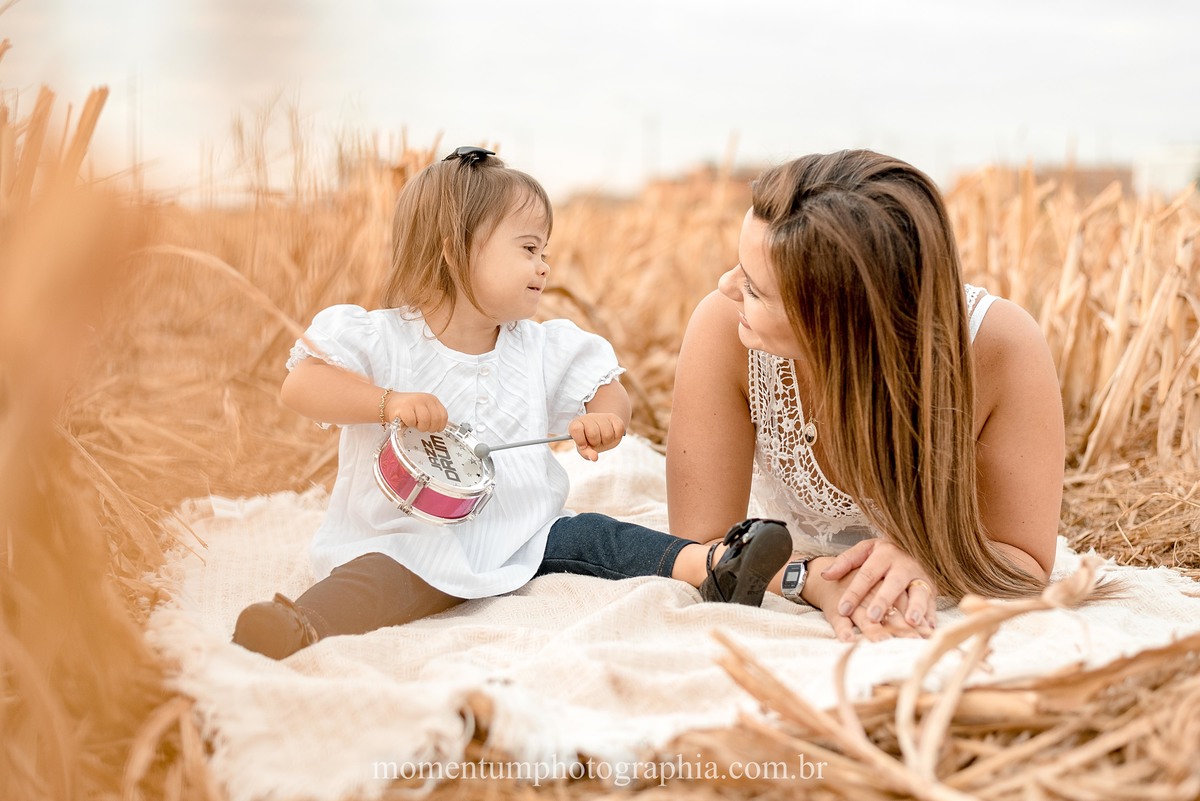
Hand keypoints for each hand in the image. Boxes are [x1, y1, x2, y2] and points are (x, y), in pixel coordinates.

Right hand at [386, 392, 447, 431]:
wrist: (389, 403)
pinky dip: (410, 424)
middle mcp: (425, 399)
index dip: (440, 426)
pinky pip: (412, 420)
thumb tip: (438, 428)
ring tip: (415, 425)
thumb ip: (432, 416)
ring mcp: (414, 402)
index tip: (435, 429)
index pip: (443, 415)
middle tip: (423, 428)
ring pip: (425, 420)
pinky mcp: (404, 407)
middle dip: (430, 428)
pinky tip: (407, 421)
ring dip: (420, 427)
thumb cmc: (408, 409)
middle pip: (435, 419)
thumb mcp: (424, 409)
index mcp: (432, 400)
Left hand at [568, 412, 626, 460]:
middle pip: (593, 434)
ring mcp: (601, 416)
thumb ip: (587, 453)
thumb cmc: (590, 441)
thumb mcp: (585, 449)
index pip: (576, 429)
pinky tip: (612, 434)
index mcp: (577, 424)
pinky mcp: (614, 417)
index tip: (583, 445)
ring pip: (607, 434)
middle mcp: (588, 418)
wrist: (603, 433)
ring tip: (603, 438)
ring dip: (607, 441)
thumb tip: (594, 457)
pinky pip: (618, 430)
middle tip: (595, 441)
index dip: (580, 440)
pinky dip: (616, 436)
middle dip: (596, 442)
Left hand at [819, 540, 937, 630]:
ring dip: (916, 608)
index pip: (866, 575)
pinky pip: (933, 603)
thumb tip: (825, 575)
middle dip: (883, 601)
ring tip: (911, 622)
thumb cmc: (882, 554)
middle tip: (873, 617)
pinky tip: (928, 629)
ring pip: (918, 593)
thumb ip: (844, 562)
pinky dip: (931, 616)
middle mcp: (904, 564)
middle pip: (892, 584)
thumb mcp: (863, 551)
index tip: (842, 609)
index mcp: (884, 554)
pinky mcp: (932, 588)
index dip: (854, 592)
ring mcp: (920, 576)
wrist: (912, 545)